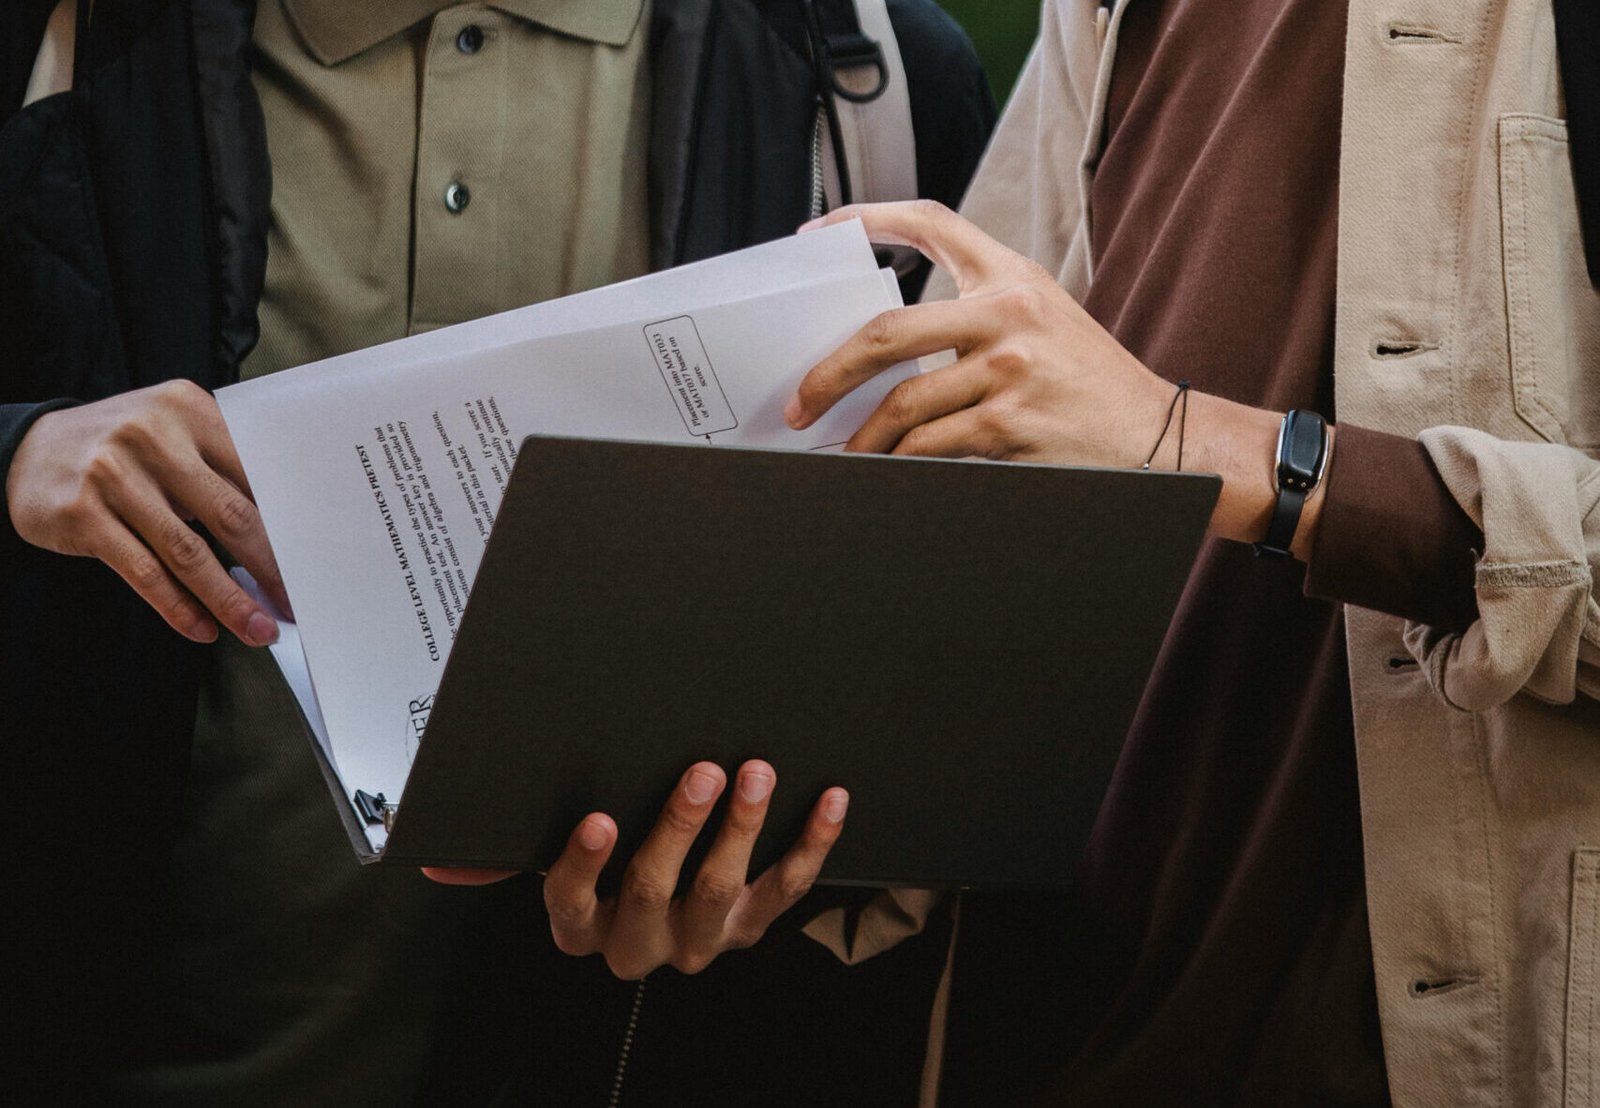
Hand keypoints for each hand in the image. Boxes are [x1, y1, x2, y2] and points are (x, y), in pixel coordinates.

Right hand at [5, 380, 290, 644]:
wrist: (26, 449)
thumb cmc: (124, 449)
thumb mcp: (174, 435)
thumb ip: (223, 469)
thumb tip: (284, 537)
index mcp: (190, 410)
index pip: (254, 475)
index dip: (288, 525)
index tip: (315, 562)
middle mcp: (152, 436)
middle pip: (230, 516)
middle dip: (270, 570)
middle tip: (294, 606)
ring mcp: (114, 475)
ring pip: (188, 553)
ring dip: (229, 600)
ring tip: (258, 630)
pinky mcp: (81, 514)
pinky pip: (143, 572)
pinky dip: (178, 607)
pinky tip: (202, 629)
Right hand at [424, 760, 848, 978]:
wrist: (668, 909)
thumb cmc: (602, 864)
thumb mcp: (550, 859)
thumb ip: (503, 855)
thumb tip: (436, 855)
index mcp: (582, 926)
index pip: (571, 903)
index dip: (585, 865)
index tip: (598, 819)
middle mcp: (640, 943)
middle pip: (653, 891)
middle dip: (678, 830)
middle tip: (700, 771)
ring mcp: (701, 938)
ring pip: (722, 891)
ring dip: (742, 831)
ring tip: (755, 774)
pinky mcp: (753, 926)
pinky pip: (787, 889)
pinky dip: (811, 844)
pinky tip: (827, 799)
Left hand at [784, 200, 1175, 465]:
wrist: (1161, 437)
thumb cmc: (1091, 386)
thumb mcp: (1045, 322)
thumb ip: (978, 317)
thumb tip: (884, 349)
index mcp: (1014, 277)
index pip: (931, 222)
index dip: (868, 217)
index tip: (817, 234)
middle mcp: (1010, 314)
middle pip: (886, 332)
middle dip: (829, 373)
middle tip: (800, 403)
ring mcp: (1009, 370)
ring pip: (902, 404)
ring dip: (863, 439)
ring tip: (846, 455)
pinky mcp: (1010, 425)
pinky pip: (930, 446)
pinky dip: (899, 463)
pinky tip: (887, 471)